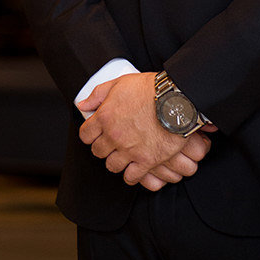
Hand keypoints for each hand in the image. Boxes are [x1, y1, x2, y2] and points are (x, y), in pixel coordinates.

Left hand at [77, 72, 214, 187]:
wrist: (176, 100)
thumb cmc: (149, 89)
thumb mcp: (120, 83)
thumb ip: (98, 94)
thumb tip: (83, 105)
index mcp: (105, 117)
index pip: (85, 135)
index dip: (90, 134)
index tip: (95, 133)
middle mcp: (114, 136)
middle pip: (98, 151)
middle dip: (102, 147)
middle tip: (111, 142)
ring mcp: (129, 150)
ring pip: (112, 166)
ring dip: (115, 161)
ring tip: (123, 154)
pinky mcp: (146, 161)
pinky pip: (131, 177)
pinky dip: (131, 175)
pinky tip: (134, 168)